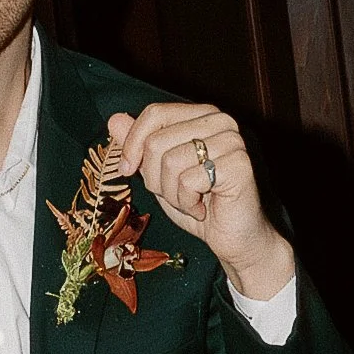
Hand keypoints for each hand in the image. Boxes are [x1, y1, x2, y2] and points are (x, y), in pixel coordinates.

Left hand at [108, 102, 293, 301]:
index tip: (127, 170)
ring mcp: (232, 141)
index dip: (133, 143)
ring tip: (192, 201)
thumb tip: (115, 120)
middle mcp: (221, 121)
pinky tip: (205, 208)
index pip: (155, 113)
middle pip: (157, 140)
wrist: (235, 239)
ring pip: (170, 161)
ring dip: (173, 193)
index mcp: (203, 116)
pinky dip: (188, 202)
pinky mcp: (239, 165)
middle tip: (177, 193)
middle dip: (155, 178)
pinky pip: (189, 180)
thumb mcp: (159, 174)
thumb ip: (140, 146)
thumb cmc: (199, 204)